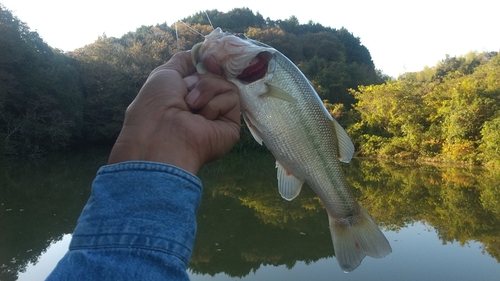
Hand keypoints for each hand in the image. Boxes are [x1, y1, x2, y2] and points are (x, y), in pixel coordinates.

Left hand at [108, 51, 239, 173]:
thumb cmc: (156, 105)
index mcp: (186, 96)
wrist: (162, 133)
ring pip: (226, 85)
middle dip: (202, 78)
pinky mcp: (231, 126)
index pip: (207, 73)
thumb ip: (184, 61)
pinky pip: (232, 98)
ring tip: (191, 107)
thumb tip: (202, 53)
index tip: (207, 60)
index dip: (209, 63)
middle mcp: (203, 106)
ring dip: (206, 90)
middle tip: (188, 90)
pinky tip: (203, 117)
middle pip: (218, 76)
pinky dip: (215, 103)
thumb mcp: (165, 73)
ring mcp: (218, 116)